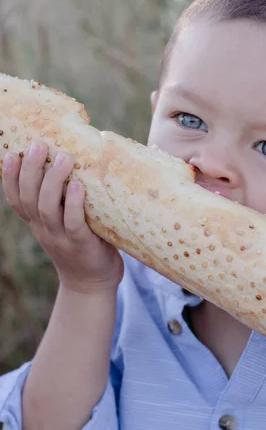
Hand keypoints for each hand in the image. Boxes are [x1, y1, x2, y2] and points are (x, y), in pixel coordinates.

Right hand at [1, 140, 122, 293]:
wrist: (92, 285)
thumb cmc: (83, 244)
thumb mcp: (64, 222)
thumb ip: (63, 199)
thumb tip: (75, 158)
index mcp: (37, 223)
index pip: (15, 199)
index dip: (10, 177)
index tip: (12, 153)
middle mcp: (44, 229)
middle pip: (28, 198)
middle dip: (30, 169)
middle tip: (39, 145)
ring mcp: (61, 238)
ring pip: (47, 208)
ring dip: (53, 181)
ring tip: (63, 157)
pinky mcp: (81, 245)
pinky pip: (73, 223)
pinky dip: (72, 204)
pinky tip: (77, 186)